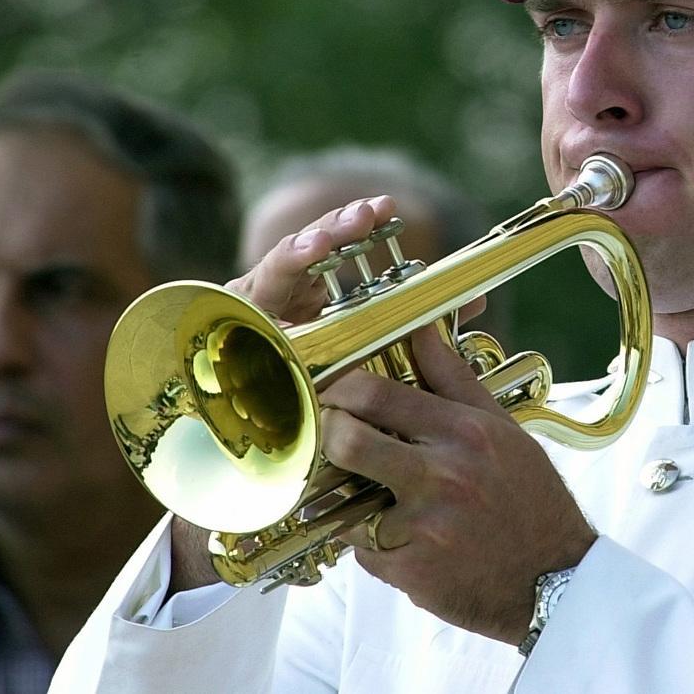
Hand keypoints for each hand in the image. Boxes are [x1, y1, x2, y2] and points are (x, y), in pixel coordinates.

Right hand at [164, 197, 399, 596]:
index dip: (354, 228)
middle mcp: (273, 306)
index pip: (331, 254)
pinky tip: (273, 304)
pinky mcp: (216, 353)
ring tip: (320, 242)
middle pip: (299, 257)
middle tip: (362, 215)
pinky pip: (233, 328)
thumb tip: (476, 304)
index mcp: (308, 302)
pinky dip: (251, 313)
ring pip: (265, 278)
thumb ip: (410, 336)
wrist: (255, 485)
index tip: (384, 208)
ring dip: (294, 257)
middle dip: (329, 231)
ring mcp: (241, 325)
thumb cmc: (315, 419)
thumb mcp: (366, 372)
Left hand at [322, 326, 596, 643]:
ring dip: (350, 496)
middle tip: (332, 436)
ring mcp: (423, 526)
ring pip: (346, 499)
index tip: (333, 392)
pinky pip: (363, 548)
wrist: (552, 580)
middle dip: (329, 435)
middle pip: (348, 440)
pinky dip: (374, 542)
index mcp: (465, 433)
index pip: (378, 394)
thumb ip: (454, 380)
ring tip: (374, 496)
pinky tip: (404, 539)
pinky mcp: (409, 570)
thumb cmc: (529, 500)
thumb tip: (421, 332)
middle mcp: (443, 476)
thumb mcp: (502, 430)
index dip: (341, 389)